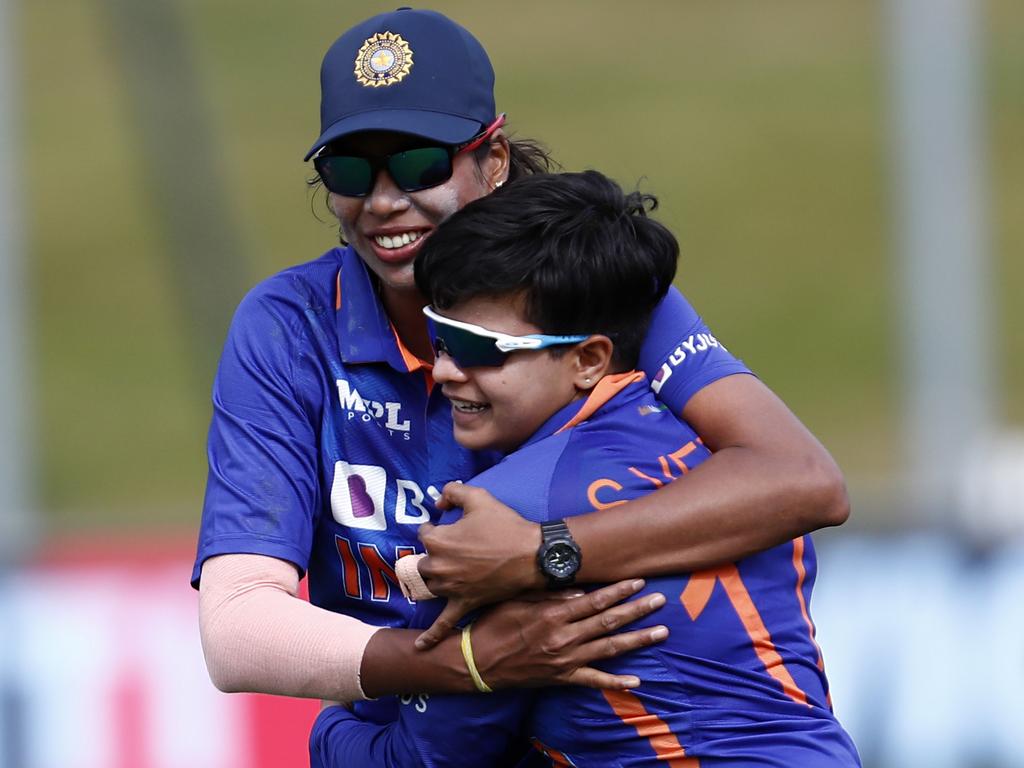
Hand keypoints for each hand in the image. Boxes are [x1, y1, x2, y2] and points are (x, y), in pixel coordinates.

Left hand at [415, 482, 543, 647]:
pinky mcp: (464, 603)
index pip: (425, 533)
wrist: (531, 555)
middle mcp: (438, 566)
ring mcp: (450, 588)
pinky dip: (432, 636)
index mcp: (437, 540)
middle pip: (425, 561)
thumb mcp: (478, 497)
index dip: (438, 528)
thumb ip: (452, 491)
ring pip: (433, 584)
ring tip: (453, 572)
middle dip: (437, 554)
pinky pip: (444, 624)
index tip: (453, 527)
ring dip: (439, 578)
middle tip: (457, 550)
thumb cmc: (505, 526)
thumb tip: (438, 502)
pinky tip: (420, 648)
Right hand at [469, 579, 667, 689]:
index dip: (619, 591)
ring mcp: (565, 660)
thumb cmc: (494, 624)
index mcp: (553, 615)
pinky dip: (615, 682)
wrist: (477, 663)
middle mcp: (564, 637)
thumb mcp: (517, 601)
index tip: (639, 582)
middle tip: (661, 601)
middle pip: (608, 622)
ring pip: (608, 649)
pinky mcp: (562, 677)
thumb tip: (581, 592)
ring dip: (637, 640)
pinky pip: (593, 681)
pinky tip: (636, 681)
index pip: (594, 600)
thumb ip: (550, 597)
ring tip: (661, 632)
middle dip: (637, 610)